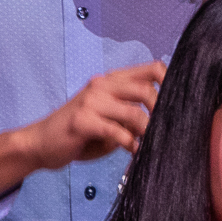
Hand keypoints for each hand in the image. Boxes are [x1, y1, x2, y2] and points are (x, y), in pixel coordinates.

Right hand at [16, 62, 165, 172]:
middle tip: (165, 133)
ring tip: (149, 147)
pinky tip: (132, 152)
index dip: (171, 82)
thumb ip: (133, 114)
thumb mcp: (110, 118)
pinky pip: (117, 132)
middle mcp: (102, 85)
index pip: (152, 68)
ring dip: (146, 134)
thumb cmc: (80, 134)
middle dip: (161, 115)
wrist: (41, 143)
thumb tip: (165, 122)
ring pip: (134, 113)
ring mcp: (91, 101)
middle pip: (146, 89)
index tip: (180, 105)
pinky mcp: (82, 121)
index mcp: (111, 80)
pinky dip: (130, 144)